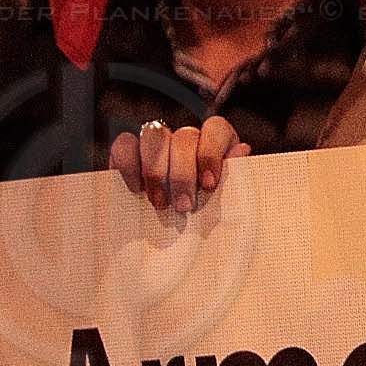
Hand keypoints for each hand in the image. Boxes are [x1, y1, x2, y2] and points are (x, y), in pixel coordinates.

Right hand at [110, 116, 248, 217]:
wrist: (176, 237)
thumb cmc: (208, 214)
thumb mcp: (226, 198)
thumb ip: (235, 176)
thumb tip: (241, 151)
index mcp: (217, 142)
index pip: (215, 128)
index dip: (211, 153)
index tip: (208, 185)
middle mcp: (187, 137)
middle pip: (184, 136)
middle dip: (183, 174)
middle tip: (183, 207)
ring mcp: (157, 141)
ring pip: (154, 135)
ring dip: (156, 171)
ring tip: (160, 203)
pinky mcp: (129, 151)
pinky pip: (124, 144)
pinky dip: (129, 165)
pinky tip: (137, 190)